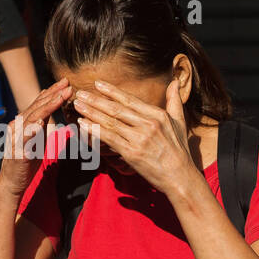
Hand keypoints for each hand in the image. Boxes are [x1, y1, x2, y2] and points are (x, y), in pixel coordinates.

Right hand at [0, 79, 72, 199]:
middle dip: (53, 94)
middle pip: (36, 106)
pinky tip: (41, 122)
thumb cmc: (26, 162)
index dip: (52, 92)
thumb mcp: (38, 140)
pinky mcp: (17, 151)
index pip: (39, 104)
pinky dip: (32, 129)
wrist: (12, 182)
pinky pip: (24, 138)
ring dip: (47, 106)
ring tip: (60, 97)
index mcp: (23, 123)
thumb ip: (43, 126)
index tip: (66, 83)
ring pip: (32, 118)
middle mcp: (17, 126)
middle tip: (67, 84)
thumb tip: (52, 113)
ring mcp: (16, 137)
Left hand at [72, 79, 198, 197]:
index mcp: (158, 115)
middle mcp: (148, 124)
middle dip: (96, 100)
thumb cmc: (179, 150)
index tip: (97, 84)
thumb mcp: (180, 122)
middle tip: (80, 93)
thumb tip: (174, 81)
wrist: (179, 177)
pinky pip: (109, 138)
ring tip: (77, 105)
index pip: (130, 99)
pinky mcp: (131, 153)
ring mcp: (139, 139)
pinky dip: (95, 130)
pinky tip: (83, 124)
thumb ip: (174, 100)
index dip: (111, 91)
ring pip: (110, 122)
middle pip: (116, 109)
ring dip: (91, 113)